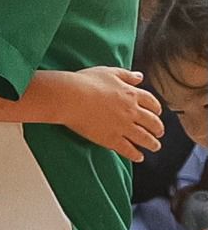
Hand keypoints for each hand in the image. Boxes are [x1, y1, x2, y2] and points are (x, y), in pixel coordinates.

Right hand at [46, 68, 163, 160]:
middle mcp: (131, 111)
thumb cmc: (86, 82)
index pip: (151, 103)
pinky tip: (139, 157)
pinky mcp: (111, 139)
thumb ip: (126, 75)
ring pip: (144, 138)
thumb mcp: (109, 72)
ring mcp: (122, 127)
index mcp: (131, 94)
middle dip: (158, 128)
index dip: (157, 109)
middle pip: (152, 122)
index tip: (157, 113)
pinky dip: (135, 154)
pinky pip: (128, 149)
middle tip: (159, 133)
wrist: (71, 97)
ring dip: (152, 143)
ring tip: (155, 147)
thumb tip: (139, 77)